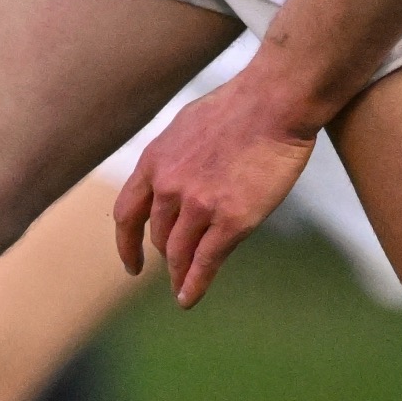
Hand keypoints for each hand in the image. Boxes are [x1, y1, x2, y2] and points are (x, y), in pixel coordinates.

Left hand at [113, 68, 316, 307]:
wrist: (275, 101)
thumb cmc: (240, 106)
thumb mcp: (187, 125)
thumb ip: (172, 156)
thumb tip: (164, 176)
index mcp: (156, 160)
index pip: (126, 213)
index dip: (126, 243)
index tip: (131, 263)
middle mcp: (169, 186)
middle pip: (158, 236)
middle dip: (165, 253)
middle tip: (175, 264)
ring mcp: (199, 205)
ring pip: (179, 253)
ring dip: (179, 273)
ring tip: (181, 286)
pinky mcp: (231, 220)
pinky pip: (205, 263)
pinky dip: (195, 285)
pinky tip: (189, 298)